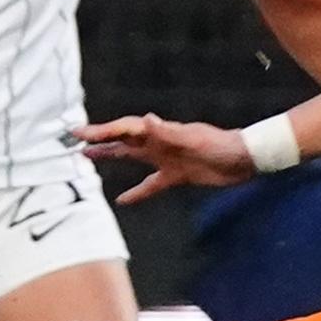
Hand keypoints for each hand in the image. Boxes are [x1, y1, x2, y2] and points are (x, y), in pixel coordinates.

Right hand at [73, 114, 253, 207]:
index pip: (126, 129)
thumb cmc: (222, 145)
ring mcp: (167, 159)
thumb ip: (169, 132)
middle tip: (75, 141)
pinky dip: (136, 191)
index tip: (79, 133)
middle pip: (124, 140)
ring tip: (87, 158)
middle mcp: (160, 143)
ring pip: (132, 157)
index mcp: (162, 132)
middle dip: (100, 139)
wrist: (246, 159)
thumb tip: (148, 120)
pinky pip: (151, 184)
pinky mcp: (176, 175)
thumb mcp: (195, 139)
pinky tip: (121, 200)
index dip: (103, 130)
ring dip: (111, 157)